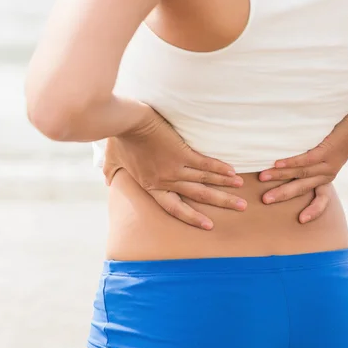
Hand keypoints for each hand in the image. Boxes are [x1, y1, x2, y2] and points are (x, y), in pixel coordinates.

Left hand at [104, 108, 246, 229]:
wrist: (126, 122)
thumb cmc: (117, 139)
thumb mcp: (111, 161)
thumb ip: (111, 172)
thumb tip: (107, 179)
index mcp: (150, 185)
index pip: (174, 207)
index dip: (192, 217)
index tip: (208, 224)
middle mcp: (165, 181)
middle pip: (196, 197)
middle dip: (220, 203)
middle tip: (239, 209)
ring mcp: (175, 168)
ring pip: (204, 181)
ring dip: (224, 186)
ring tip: (240, 191)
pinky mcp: (181, 152)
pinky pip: (204, 164)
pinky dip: (219, 168)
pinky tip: (232, 172)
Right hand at [258, 104, 347, 222]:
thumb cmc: (341, 137)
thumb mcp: (330, 155)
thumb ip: (314, 163)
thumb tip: (291, 165)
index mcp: (328, 177)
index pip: (322, 199)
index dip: (313, 210)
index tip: (301, 220)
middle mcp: (327, 173)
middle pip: (302, 188)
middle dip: (282, 194)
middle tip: (265, 200)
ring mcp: (327, 163)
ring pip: (300, 173)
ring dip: (279, 176)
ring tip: (262, 177)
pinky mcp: (326, 151)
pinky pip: (305, 159)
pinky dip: (290, 162)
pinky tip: (276, 164)